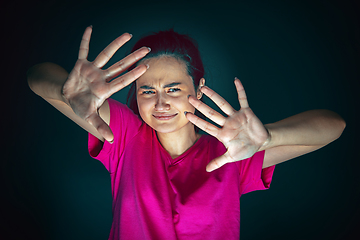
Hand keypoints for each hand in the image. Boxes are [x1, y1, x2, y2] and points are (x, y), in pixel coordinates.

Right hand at [62, 26, 149, 141]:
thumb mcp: (90, 117)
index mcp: (105, 89)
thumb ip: (101, 126)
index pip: (122, 80)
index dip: (133, 74)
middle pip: (120, 65)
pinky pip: (83, 49)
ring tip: (128, 35)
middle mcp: (102, 77)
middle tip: (147, 50)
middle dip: (133, 57)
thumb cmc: (82, 106)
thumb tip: (111, 140)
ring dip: (116, 44)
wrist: (68, 97)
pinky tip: (89, 28)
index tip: (146, 67)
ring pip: (106, 54)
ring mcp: (92, 69)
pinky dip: (85, 39)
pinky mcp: (80, 64)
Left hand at [186, 78, 269, 171]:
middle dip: (200, 106)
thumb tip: (206, 170)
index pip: (206, 126)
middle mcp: (226, 123)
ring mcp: (236, 116)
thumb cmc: (245, 149)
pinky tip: (235, 80)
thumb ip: (219, 161)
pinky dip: (240, 90)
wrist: (261, 142)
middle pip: (211, 113)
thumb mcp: (232, 157)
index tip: (186, 114)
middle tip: (189, 97)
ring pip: (223, 104)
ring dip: (214, 96)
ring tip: (204, 87)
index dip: (197, 120)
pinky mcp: (246, 111)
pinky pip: (243, 99)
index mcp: (222, 133)